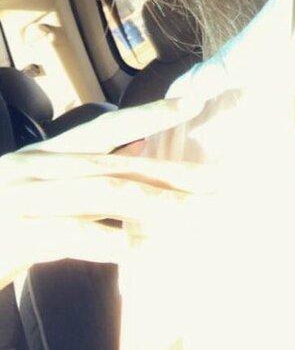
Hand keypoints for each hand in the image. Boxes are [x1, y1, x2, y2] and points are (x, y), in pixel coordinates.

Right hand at [0, 96, 217, 293]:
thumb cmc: (1, 214)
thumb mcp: (44, 184)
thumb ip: (89, 171)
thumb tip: (140, 155)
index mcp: (52, 154)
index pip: (110, 125)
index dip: (154, 112)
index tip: (196, 101)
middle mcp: (44, 169)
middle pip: (120, 165)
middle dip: (174, 174)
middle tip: (218, 180)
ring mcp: (33, 199)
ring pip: (102, 195)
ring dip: (151, 206)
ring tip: (191, 215)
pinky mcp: (21, 234)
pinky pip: (69, 235)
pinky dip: (102, 239)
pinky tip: (133, 248)